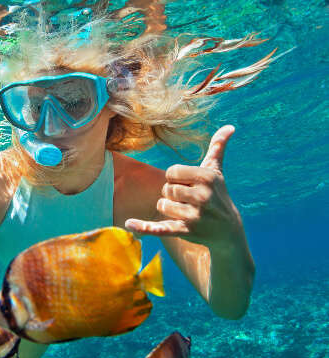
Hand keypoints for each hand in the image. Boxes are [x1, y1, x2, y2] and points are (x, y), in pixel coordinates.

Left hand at [125, 125, 243, 248]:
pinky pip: (160, 227)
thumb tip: (229, 126)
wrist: (228, 230)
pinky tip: (129, 224)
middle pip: (166, 189)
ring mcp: (194, 215)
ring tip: (186, 212)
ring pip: (162, 205)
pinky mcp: (186, 231)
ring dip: (168, 208)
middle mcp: (202, 196)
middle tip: (188, 201)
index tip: (189, 185)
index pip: (171, 172)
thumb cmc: (218, 195)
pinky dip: (144, 227)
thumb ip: (217, 148)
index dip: (176, 179)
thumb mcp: (217, 171)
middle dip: (172, 194)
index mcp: (206, 178)